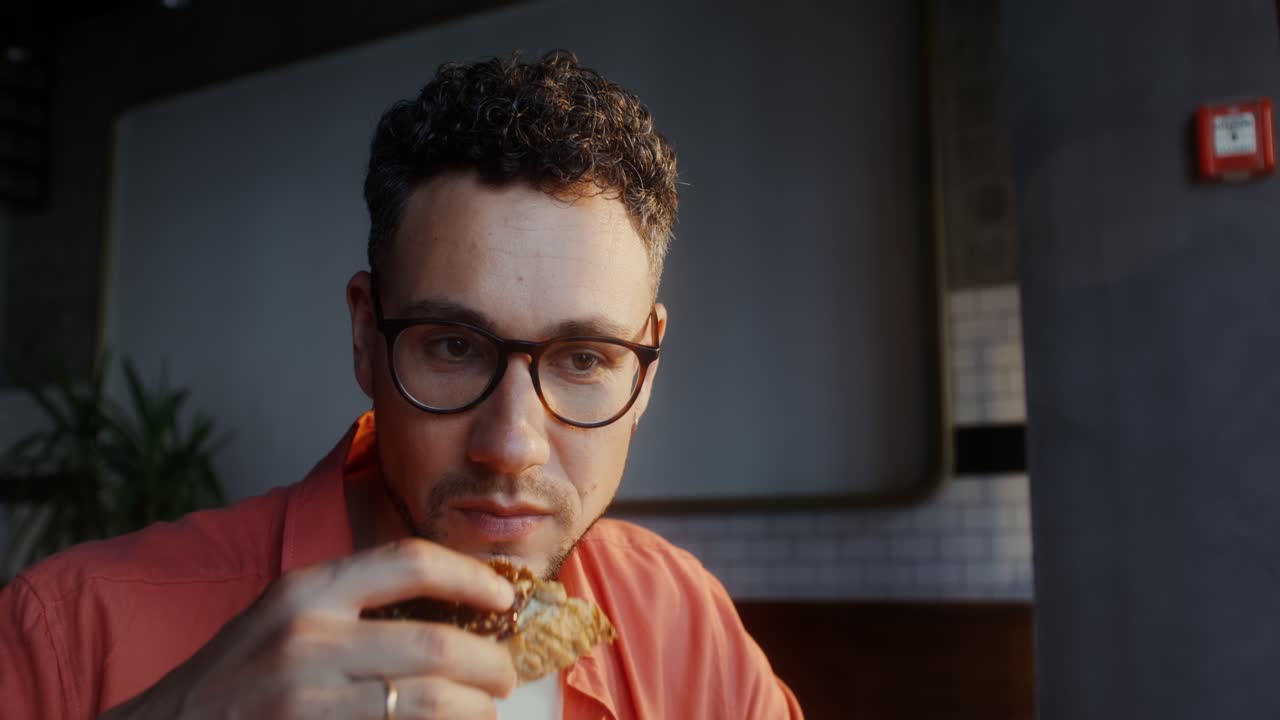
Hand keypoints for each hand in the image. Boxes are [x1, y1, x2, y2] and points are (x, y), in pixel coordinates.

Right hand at [99, 539, 517, 719]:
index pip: (410, 562)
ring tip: (481, 711)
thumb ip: (353, 606)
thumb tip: (455, 608)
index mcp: (304, 591)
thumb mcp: (284, 618)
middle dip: (490, 665)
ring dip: (473, 712)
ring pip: (430, 704)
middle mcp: (306, 640)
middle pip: (437, 645)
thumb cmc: (235, 678)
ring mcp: (307, 701)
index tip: (506, 597)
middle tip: (504, 676)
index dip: (472, 576)